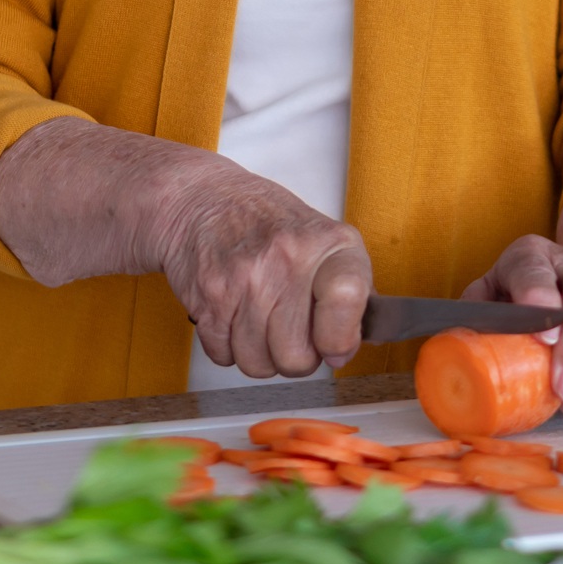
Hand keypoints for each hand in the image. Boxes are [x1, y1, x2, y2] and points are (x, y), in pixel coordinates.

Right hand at [150, 162, 373, 379]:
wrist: (201, 199)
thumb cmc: (265, 222)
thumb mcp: (322, 238)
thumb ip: (349, 288)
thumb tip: (360, 341)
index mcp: (326, 243)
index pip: (347, 298)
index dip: (342, 338)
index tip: (336, 346)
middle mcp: (286, 259)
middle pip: (297, 357)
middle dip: (295, 356)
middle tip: (291, 332)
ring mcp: (243, 280)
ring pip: (258, 364)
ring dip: (260, 354)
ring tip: (260, 320)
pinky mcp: (208, 298)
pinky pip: (223, 356)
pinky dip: (228, 346)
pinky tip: (234, 315)